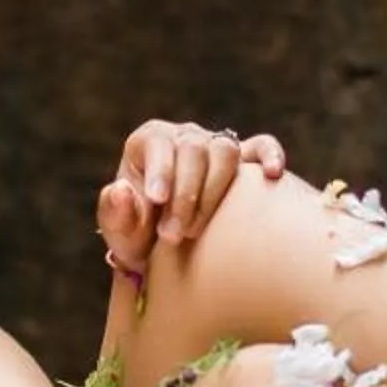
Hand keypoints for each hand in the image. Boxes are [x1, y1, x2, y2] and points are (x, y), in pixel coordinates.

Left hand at [95, 121, 287, 274]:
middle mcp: (182, 137)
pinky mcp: (243, 160)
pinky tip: (271, 174)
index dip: (161, 170)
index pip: (159, 144)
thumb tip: (121, 189)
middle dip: (185, 196)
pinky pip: (261, 146)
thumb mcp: (120, 232)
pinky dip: (269, 154)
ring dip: (214, 191)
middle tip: (173, 236)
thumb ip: (115, 213)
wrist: (167, 249)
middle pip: (193, 150)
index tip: (158, 201)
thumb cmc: (140, 237)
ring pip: (225, 152)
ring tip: (197, 230)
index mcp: (148, 142)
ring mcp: (213, 146)